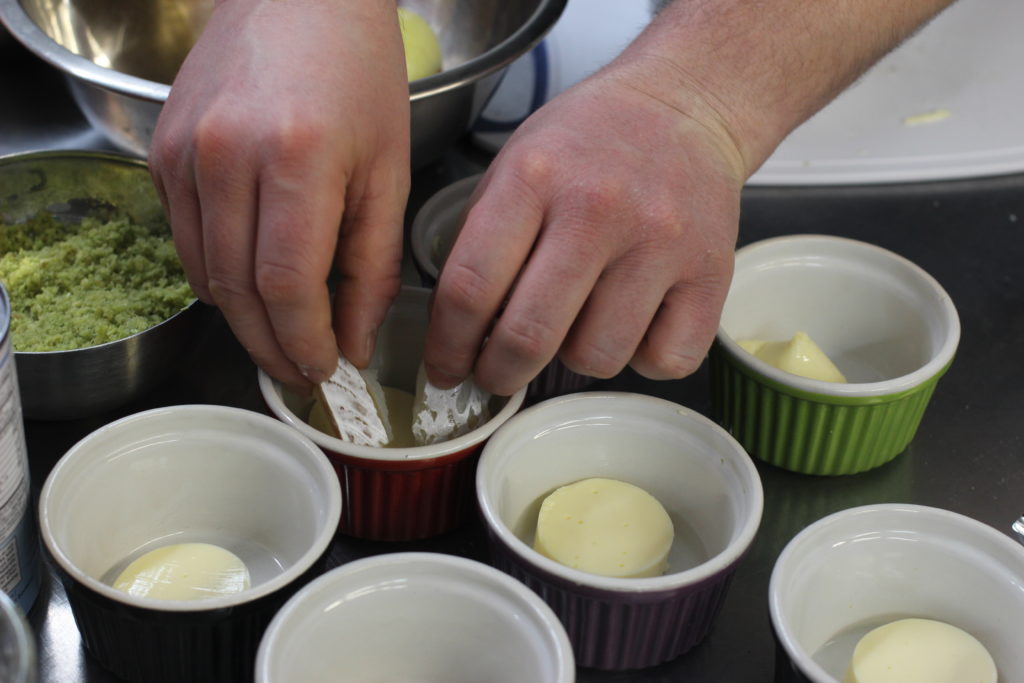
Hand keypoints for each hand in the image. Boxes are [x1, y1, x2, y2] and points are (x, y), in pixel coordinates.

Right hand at [149, 0, 409, 388]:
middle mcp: (227, 154)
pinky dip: (217, 274)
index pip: (288, 285)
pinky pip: (185, 238)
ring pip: (204, 272)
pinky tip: (251, 283)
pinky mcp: (161, 151)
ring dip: (244, 319)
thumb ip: (374, 264)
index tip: (327, 367)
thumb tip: (355, 340)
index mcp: (297, 157)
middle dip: (273, 345)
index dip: (306, 341)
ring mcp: (184, 152)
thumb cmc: (358, 73)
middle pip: (239, 289)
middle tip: (303, 370)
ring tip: (282, 337)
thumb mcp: (388, 170)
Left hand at [422, 57, 745, 395]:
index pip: (470, 287)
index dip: (448, 345)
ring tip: (580, 320)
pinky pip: (665, 361)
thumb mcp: (516, 163)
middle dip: (499, 373)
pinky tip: (634, 323)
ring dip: (576, 357)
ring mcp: (661, 243)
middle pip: (529, 336)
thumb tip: (458, 332)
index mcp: (534, 176)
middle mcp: (599, 209)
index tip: (446, 368)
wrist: (686, 105)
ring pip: (596, 358)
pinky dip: (642, 358)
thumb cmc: (591, 142)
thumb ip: (482, 241)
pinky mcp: (712, 273)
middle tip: (496, 374)